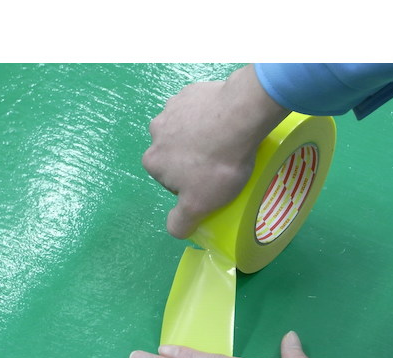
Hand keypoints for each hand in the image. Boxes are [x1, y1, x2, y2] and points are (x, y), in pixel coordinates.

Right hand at [143, 64, 289, 238]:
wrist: (240, 116)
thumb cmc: (217, 166)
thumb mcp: (198, 205)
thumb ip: (180, 222)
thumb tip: (174, 230)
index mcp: (152, 160)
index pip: (170, 179)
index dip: (190, 184)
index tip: (209, 181)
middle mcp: (155, 132)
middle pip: (175, 153)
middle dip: (192, 158)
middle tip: (219, 162)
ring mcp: (172, 107)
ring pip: (186, 130)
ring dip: (200, 136)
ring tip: (225, 140)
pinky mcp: (191, 91)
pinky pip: (198, 108)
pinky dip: (209, 116)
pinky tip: (226, 121)